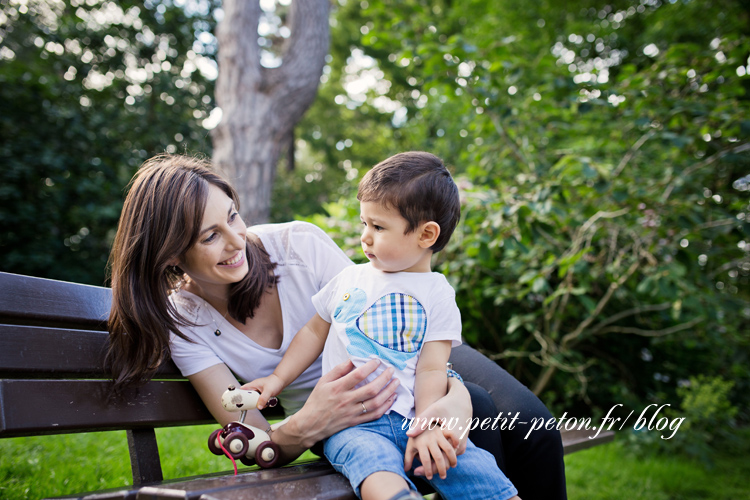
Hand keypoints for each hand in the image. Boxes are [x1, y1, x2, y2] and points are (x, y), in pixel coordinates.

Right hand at [242, 374, 283, 408]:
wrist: (281, 381)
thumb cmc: (274, 382)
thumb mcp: (268, 391)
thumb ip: (263, 399)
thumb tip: (259, 407)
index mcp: (253, 385)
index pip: (242, 390)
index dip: (239, 395)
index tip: (239, 402)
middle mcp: (254, 389)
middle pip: (248, 397)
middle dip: (251, 402)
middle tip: (255, 405)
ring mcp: (258, 392)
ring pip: (254, 400)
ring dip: (258, 403)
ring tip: (264, 402)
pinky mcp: (262, 395)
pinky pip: (260, 401)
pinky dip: (263, 403)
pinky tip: (268, 402)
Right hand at [284, 359, 399, 447]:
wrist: (310, 425)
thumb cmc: (317, 400)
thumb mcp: (323, 381)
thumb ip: (339, 370)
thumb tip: (353, 359)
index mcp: (337, 388)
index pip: (358, 375)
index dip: (370, 367)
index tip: (378, 361)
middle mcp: (346, 400)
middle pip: (371, 389)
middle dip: (384, 378)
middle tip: (391, 370)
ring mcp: (352, 412)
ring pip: (375, 403)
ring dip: (389, 392)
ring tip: (396, 383)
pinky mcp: (355, 421)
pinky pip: (374, 415)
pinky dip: (385, 407)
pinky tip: (391, 399)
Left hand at [404, 427, 457, 479]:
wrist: (423, 415)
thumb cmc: (417, 434)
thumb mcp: (410, 444)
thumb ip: (408, 458)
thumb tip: (406, 470)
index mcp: (420, 443)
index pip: (425, 460)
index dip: (427, 470)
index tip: (429, 477)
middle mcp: (430, 438)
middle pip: (438, 456)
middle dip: (441, 469)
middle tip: (443, 476)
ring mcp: (439, 433)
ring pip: (448, 449)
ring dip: (452, 459)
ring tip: (452, 466)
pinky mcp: (445, 429)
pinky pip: (453, 436)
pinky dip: (456, 442)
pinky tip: (456, 449)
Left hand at [406, 379, 470, 475]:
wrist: (462, 400)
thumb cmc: (445, 405)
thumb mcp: (433, 412)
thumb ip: (421, 423)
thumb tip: (408, 434)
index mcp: (453, 439)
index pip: (439, 462)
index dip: (427, 468)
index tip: (415, 471)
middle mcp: (459, 445)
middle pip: (444, 465)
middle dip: (430, 470)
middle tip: (416, 472)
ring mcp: (462, 446)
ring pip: (447, 462)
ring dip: (436, 464)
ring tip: (422, 467)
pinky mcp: (461, 445)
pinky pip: (450, 456)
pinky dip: (441, 459)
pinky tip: (430, 457)